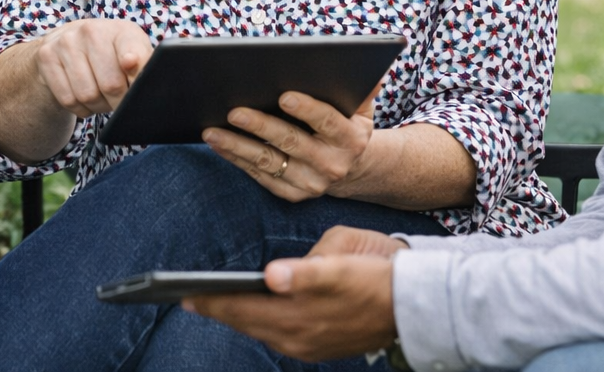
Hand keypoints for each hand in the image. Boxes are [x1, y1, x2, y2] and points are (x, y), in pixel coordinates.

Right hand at [33, 19, 154, 116]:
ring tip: (101, 97)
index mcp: (122, 30)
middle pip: (111, 85)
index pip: (133, 54)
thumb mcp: (132, 55)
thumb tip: (150, 83)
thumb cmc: (111, 54)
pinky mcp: (46, 56)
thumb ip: (144, 67)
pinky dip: (79, 108)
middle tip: (118, 100)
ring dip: (97, 106)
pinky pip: (67, 99)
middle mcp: (92, 30)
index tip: (135, 82)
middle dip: (117, 102)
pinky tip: (84, 98)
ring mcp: (66, 41)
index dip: (136, 73)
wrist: (67, 43)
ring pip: (87, 95)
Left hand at [184, 226, 402, 361]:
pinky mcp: (321, 351)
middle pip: (247, 322)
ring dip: (236, 320)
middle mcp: (304, 334)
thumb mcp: (340, 251)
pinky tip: (248, 315)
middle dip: (216, 310)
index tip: (185, 293)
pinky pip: (279, 340)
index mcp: (305, 307)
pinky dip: (260, 326)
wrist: (419, 302)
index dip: (213, 299)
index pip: (245, 305)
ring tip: (212, 304)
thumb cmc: (377, 264)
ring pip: (261, 334)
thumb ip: (303, 267)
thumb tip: (274, 278)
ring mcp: (311, 346)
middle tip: (186, 298)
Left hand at [202, 90, 374, 201]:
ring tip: (211, 131)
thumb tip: (373, 68)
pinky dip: (236, 159)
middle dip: (260, 126)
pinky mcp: (292, 194)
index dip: (307, 109)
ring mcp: (310, 183)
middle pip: (291, 142)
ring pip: (268, 162)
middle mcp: (331, 165)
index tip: (284, 95)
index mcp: (350, 139)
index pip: (327, 121)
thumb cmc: (348, 124)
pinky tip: (218, 144)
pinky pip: (259, 175)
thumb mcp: (362, 108)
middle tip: (233, 111)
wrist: (353, 168)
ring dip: (237, 146)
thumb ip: (363, 88)